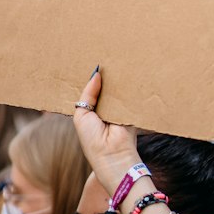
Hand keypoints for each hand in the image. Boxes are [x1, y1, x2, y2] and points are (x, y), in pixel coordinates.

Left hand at [71, 67, 140, 195]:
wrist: (113, 154)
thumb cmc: (92, 139)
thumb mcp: (82, 114)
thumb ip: (88, 93)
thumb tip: (96, 73)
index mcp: (91, 112)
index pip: (92, 91)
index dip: (92, 80)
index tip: (93, 64)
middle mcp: (105, 110)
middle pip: (105, 88)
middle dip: (105, 78)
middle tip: (106, 59)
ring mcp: (119, 110)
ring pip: (117, 90)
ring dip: (116, 81)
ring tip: (116, 63)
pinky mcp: (131, 110)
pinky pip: (129, 95)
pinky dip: (127, 87)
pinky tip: (126, 74)